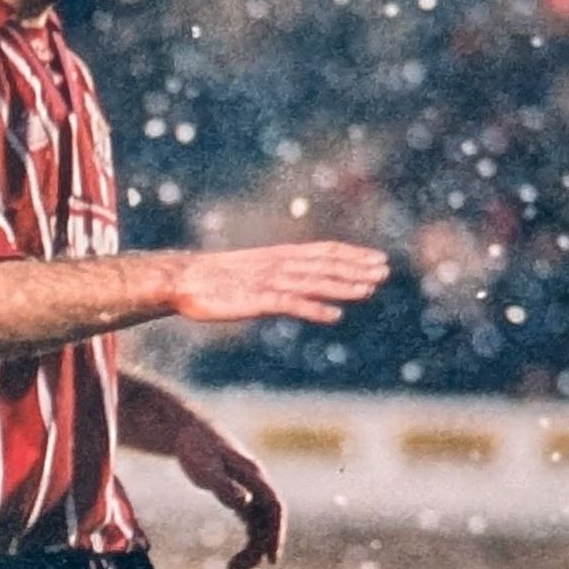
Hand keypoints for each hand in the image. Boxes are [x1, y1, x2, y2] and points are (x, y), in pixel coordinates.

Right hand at [170, 241, 388, 323]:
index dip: (352, 255)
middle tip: (385, 271)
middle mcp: (279, 265)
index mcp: (279, 255)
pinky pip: (290, 305)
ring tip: (370, 289)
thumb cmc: (214, 280)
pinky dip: (313, 309)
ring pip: (313, 282)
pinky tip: (334, 316)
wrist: (183, 281)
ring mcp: (268, 282)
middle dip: (356, 268)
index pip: (324, 251)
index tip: (377, 259)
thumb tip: (296, 284)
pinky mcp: (256, 301)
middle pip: (325, 265)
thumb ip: (276, 276)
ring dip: (343, 286)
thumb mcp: (251, 272)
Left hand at [174, 417, 284, 568]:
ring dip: (252, 550)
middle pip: (268, 523)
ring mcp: (250, 493)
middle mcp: (256, 486)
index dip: (276, 532)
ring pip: (259, 527)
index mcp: (254, 476)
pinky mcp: (239, 499)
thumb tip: (244, 502)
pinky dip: (246, 544)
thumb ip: (224, 485)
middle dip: (259, 549)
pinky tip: (234, 562)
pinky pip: (250, 527)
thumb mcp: (206, 467)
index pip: (274, 507)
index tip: (271, 558)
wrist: (188, 434)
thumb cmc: (196, 448)